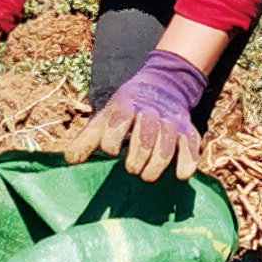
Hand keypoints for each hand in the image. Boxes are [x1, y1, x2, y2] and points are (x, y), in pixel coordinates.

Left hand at [63, 49, 209, 184]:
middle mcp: (151, 111)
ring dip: (158, 160)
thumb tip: (69, 160)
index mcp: (127, 105)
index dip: (114, 135)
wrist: (164, 85)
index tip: (111, 151)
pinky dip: (188, 160)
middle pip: (147, 130)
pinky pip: (192, 145)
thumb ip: (88, 139)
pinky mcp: (188, 131)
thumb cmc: (128, 109)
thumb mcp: (106, 117)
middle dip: (139, 153)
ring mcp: (171, 121)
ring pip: (169, 140)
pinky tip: (181, 176)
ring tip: (147, 176)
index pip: (121, 117)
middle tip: (131, 170)